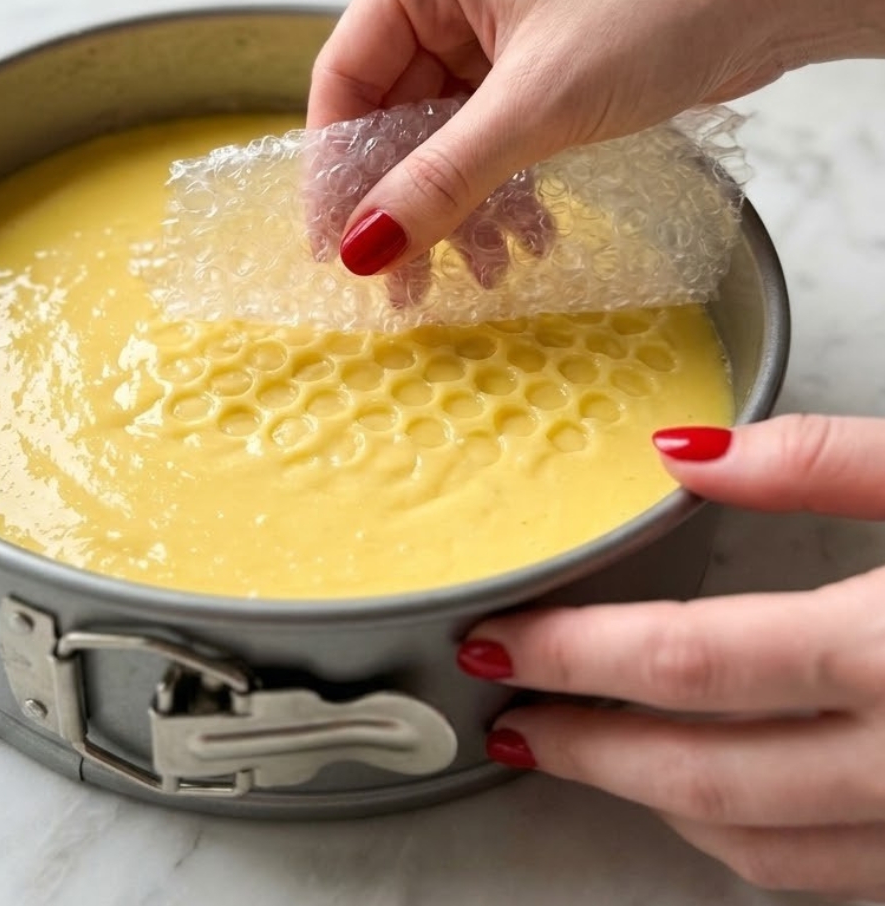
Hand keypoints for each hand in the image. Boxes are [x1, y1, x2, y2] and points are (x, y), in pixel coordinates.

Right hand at [308, 0, 884, 275]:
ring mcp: (497, 24)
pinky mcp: (538, 59)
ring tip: (480, 271)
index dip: (333, 168)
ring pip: (447, 133)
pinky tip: (523, 238)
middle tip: (402, 280)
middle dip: (406, 200)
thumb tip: (364, 248)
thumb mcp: (537, 101)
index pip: (345, 74)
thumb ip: (441, 179)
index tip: (332, 245)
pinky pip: (493, 135)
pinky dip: (502, 187)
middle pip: (395, 112)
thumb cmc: (665, 2)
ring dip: (460, 205)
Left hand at [457, 414, 884, 899]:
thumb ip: (823, 464)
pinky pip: (818, 872)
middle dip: (581, 744)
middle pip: (699, 772)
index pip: (686, 662)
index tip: (494, 639)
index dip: (572, 653)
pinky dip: (735, 833)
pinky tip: (695, 788)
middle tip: (503, 714)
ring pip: (751, 842)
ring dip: (644, 797)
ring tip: (574, 747)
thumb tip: (684, 455)